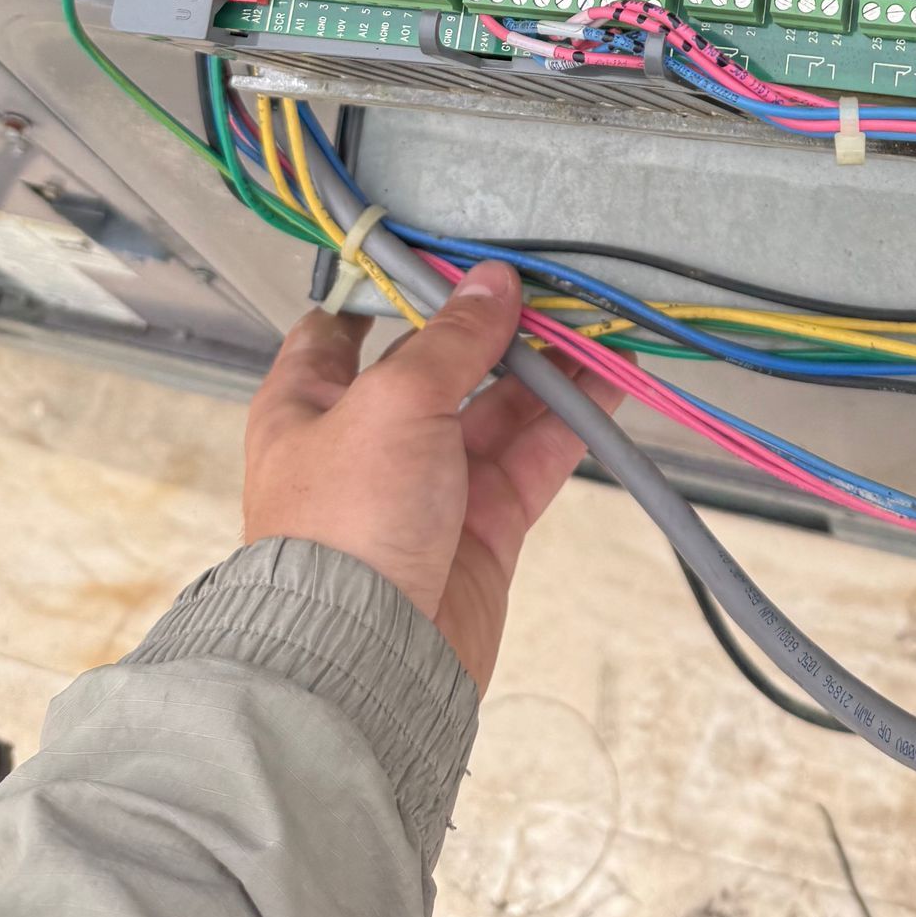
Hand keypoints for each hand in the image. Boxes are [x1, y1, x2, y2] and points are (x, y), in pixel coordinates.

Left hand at [243, 262, 618, 688]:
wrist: (368, 659)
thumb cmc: (344, 527)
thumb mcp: (392, 403)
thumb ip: (451, 341)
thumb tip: (492, 285)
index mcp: (308, 408)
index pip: (337, 333)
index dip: (384, 294)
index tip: (438, 258)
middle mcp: (365, 444)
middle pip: (434, 367)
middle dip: (488, 328)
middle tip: (543, 288)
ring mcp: (426, 488)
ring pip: (494, 410)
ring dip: (543, 369)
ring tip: (592, 326)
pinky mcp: (480, 529)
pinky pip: (531, 460)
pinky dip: (569, 421)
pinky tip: (607, 384)